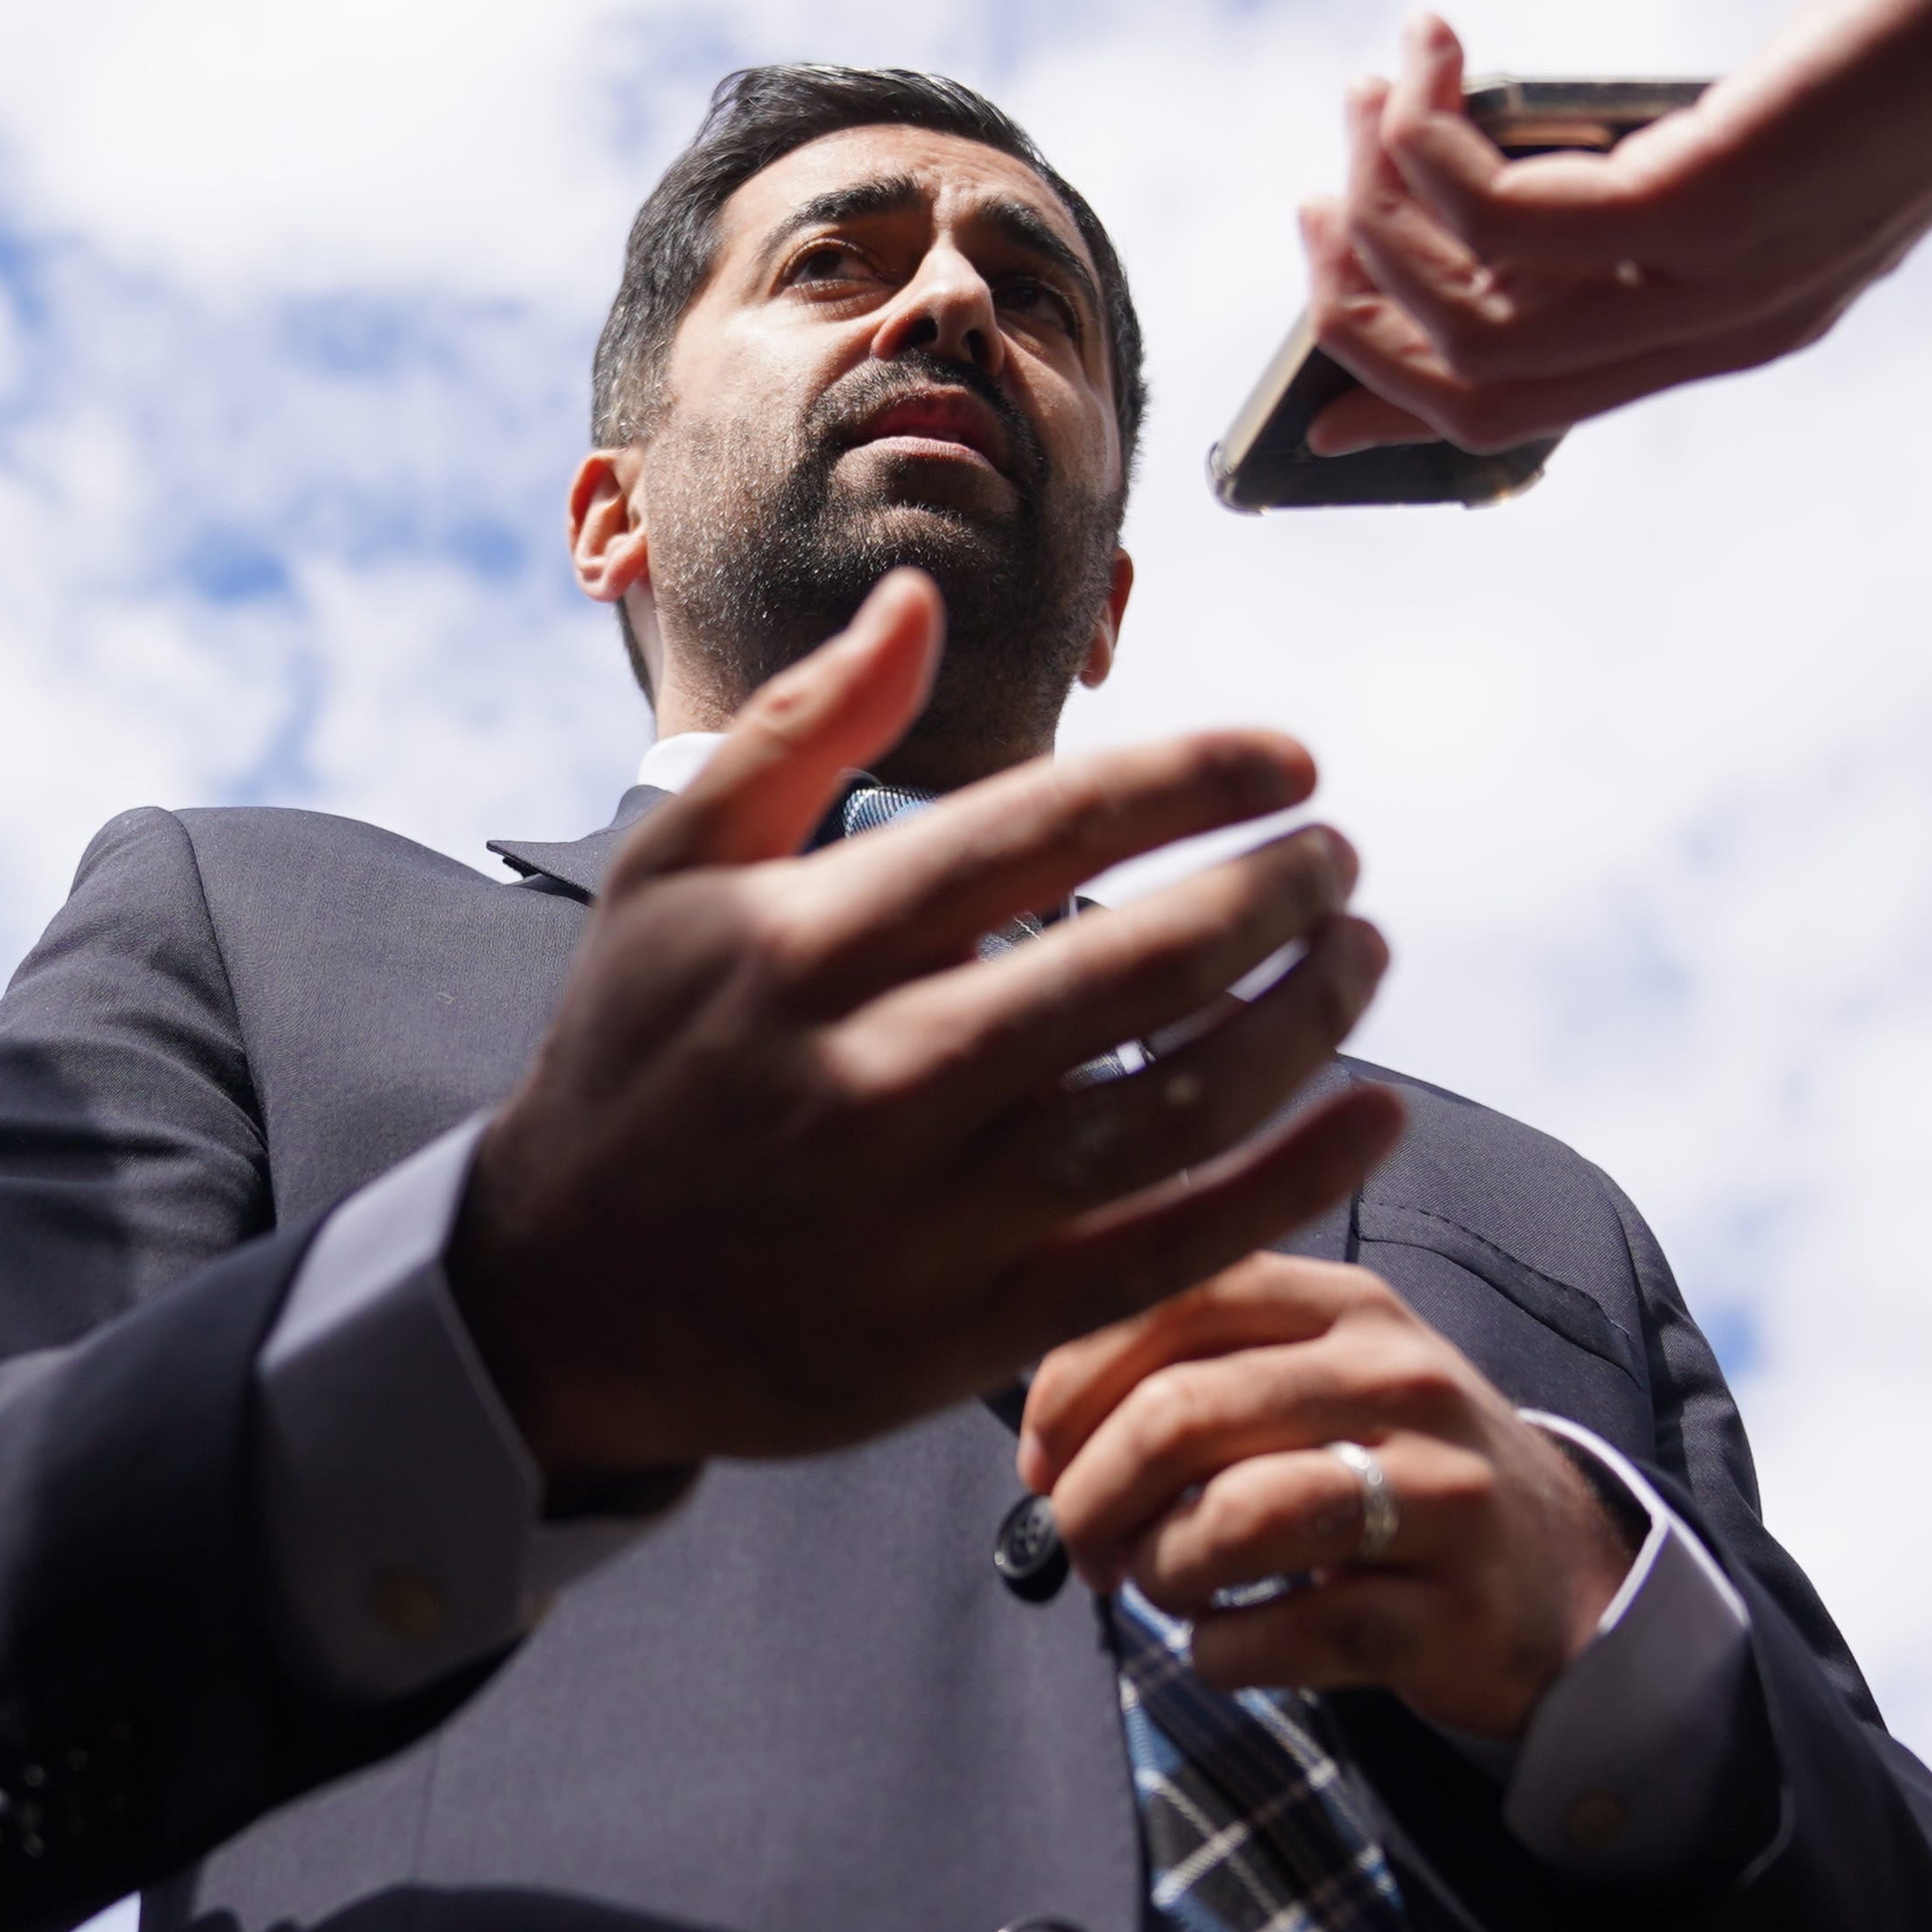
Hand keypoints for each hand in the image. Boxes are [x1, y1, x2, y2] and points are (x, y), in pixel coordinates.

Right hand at [449, 570, 1407, 1485]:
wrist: (559, 1303)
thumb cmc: (634, 1056)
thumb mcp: (670, 873)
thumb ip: (799, 729)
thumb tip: (918, 600)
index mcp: (808, 944)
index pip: (1040, 830)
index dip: (1191, 783)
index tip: (1294, 761)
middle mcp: (871, 1075)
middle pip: (1127, 968)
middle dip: (1267, 898)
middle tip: (1336, 859)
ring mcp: (927, 1217)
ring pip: (1164, 1111)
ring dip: (1297, 1023)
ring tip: (1360, 955)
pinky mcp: (971, 1331)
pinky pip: (1164, 1252)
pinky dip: (1288, 1185)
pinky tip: (1373, 1115)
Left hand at [1020, 1254, 1631, 1737]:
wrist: (1554, 1573)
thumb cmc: (1387, 1467)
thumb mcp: (1317, 1375)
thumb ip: (1196, 1363)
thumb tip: (1038, 1428)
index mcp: (1346, 1306)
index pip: (1176, 1297)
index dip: (1072, 1382)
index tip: (1037, 1455)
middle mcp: (1399, 1381)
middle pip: (1183, 1414)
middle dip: (1091, 1494)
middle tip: (1081, 1544)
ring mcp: (1441, 1496)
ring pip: (1237, 1520)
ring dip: (1158, 1570)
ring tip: (1159, 1587)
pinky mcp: (1455, 1612)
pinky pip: (1294, 1633)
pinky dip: (1222, 1651)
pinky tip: (1222, 1642)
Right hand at [1297, 0, 1931, 457]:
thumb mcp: (1781, 112)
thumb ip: (1666, 160)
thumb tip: (1533, 158)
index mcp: (1746, 321)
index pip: (1533, 412)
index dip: (1399, 401)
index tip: (1309, 386)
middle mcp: (1730, 324)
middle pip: (1476, 382)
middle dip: (1358, 298)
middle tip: (1318, 183)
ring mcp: (1725, 273)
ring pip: (1474, 306)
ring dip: (1383, 194)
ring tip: (1373, 84)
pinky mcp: (1718, 198)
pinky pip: (1512, 215)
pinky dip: (1434, 139)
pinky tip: (1436, 51)